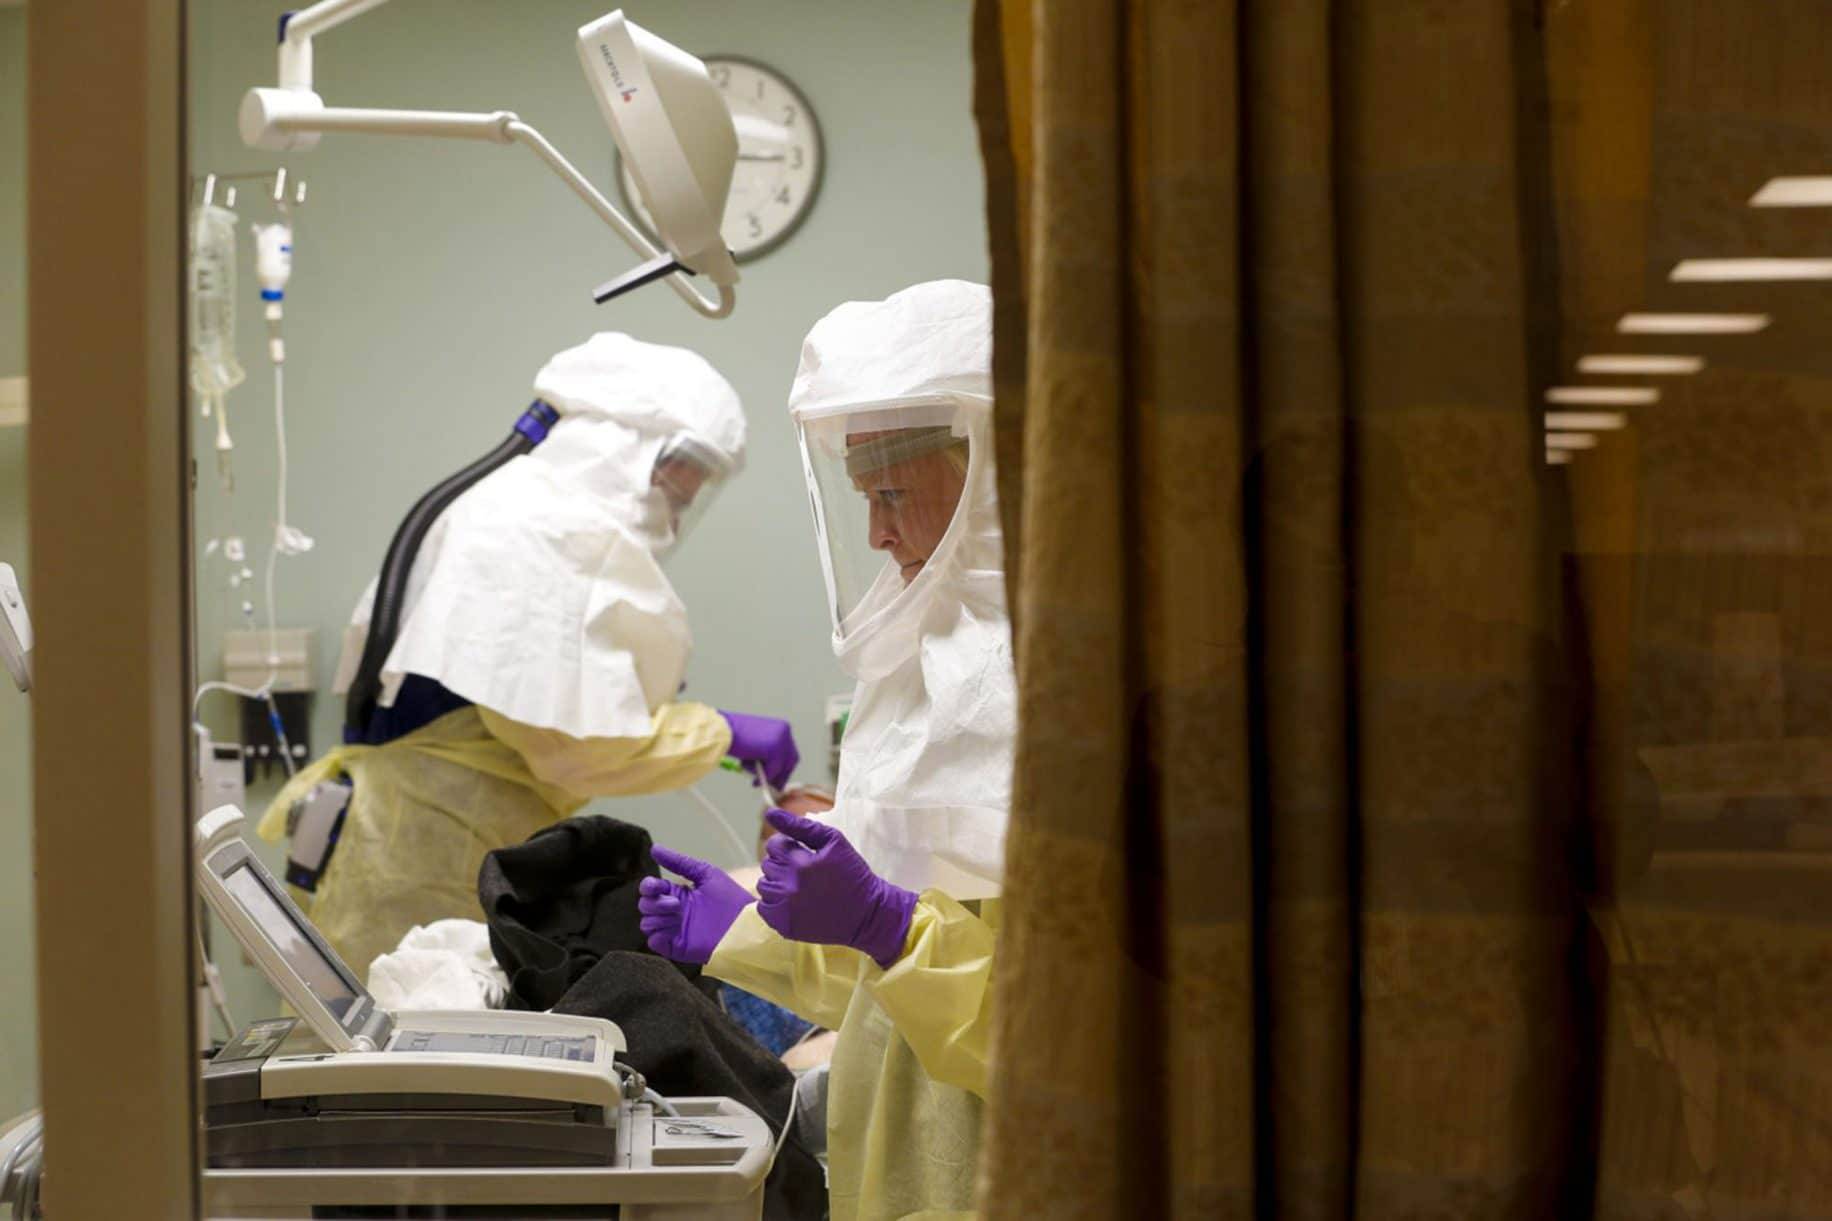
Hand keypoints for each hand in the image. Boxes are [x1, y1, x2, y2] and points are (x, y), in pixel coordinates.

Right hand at [637, 846, 753, 963]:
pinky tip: (671, 931)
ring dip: (656, 917)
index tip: (656, 885)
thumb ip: (679, 862)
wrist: (747, 925)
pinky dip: (657, 937)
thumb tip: (654, 848)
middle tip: (676, 903)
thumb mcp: (705, 874)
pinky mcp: (678, 947)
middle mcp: (673, 912)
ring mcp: (675, 930)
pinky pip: (655, 943)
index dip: (648, 886)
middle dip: (654, 902)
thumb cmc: (731, 899)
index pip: (651, 889)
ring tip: (677, 914)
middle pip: (645, 905)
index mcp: (678, 893)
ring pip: (647, 923)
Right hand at [719, 711, 799, 791]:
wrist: (722, 730)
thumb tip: (773, 770)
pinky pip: (773, 770)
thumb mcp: (756, 743)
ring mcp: (781, 740)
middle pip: (791, 759)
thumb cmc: (732, 734)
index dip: (784, 767)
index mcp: (781, 727)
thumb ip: (766, 753)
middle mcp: (784, 731)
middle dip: (782, 775)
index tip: (779, 778)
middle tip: (774, 787)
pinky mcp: (774, 750)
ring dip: (769, 776)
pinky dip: (763, 777)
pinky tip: (754, 780)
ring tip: (755, 780)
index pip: (789, 751)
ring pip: (781, 767)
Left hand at [756, 808, 917, 967]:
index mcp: (800, 863)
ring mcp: (785, 910)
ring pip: (763, 886)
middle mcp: (789, 887)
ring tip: (798, 887)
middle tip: (805, 872)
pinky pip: (763, 909)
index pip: (774, 845)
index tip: (803, 854)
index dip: (788, 846)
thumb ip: (801, 826)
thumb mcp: (834, 841)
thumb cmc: (853, 874)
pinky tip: (793, 902)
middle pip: (767, 865)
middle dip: (783, 864)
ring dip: (777, 883)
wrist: (867, 914)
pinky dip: (774, 903)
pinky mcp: (785, 927)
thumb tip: (770, 812)